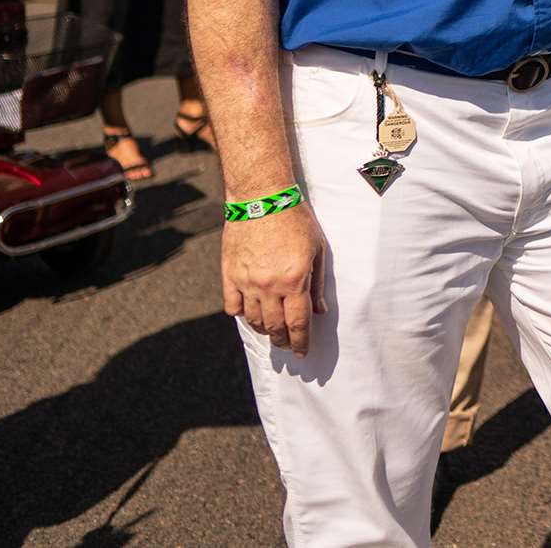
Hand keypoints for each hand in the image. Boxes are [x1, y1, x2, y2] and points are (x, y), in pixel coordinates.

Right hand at [221, 205, 326, 355]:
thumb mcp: (317, 248)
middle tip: (286, 344)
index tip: (302, 353)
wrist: (261, 196)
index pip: (298, 323)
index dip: (300, 342)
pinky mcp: (229, 274)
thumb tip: (320, 311)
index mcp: (295, 281)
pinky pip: (232, 306)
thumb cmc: (295, 219)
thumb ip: (317, 283)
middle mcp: (269, 286)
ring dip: (263, 330)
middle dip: (282, 340)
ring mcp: (246, 281)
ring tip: (270, 331)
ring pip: (253, 320)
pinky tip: (249, 313)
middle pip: (275, 327)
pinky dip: (240, 314)